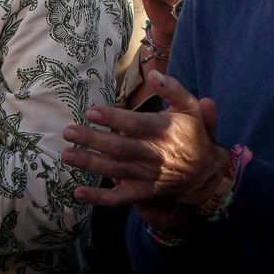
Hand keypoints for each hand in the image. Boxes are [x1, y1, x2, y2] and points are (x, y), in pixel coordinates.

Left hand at [63, 71, 227, 222]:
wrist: (206, 175)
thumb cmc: (192, 136)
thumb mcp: (190, 108)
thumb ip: (173, 89)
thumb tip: (155, 75)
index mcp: (162, 131)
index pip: (135, 125)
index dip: (113, 119)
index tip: (91, 112)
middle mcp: (152, 155)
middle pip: (118, 148)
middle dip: (92, 140)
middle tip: (68, 132)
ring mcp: (145, 176)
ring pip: (114, 170)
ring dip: (89, 163)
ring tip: (67, 155)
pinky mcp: (142, 193)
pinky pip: (118, 198)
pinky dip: (99, 197)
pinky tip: (78, 192)